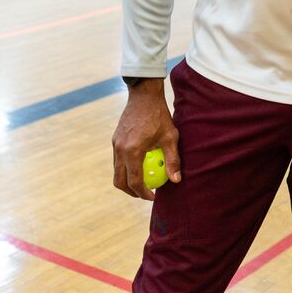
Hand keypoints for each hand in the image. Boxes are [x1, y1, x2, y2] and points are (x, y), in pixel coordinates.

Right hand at [111, 80, 180, 200]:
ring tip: (142, 182)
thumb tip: (176, 180)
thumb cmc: (159, 115)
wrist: (143, 95)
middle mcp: (120, 150)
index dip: (143, 193)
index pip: (135, 181)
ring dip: (127, 180)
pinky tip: (139, 165)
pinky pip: (117, 160)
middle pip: (119, 181)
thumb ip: (173, 160)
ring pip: (116, 171)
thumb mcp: (171, 137)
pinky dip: (125, 168)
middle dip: (131, 192)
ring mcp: (115, 144)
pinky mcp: (115, 139)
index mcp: (132, 151)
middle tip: (145, 194)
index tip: (153, 197)